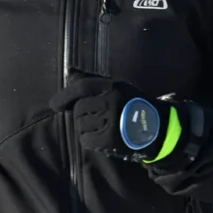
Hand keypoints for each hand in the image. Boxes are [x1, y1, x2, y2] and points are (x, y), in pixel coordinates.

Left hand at [51, 76, 206, 166]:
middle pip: (79, 109)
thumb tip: (69, 72)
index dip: (65, 96)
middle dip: (82, 114)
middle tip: (97, 117)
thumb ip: (92, 81)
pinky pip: (85, 139)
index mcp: (114, 87)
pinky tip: (101, 138)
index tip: (54, 105)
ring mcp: (110, 121)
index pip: (82, 87)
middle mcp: (111, 102)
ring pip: (81, 125)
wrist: (158, 129)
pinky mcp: (109, 140)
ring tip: (101, 127)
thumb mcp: (117, 88)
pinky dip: (89, 140)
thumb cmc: (134, 106)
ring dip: (86, 128)